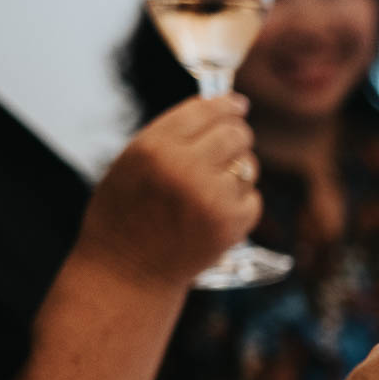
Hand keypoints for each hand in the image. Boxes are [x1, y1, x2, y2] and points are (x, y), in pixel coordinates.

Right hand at [74, 95, 261, 287]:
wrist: (126, 273)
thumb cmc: (125, 217)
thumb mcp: (132, 163)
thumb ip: (170, 135)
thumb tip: (222, 107)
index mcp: (154, 146)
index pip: (205, 109)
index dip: (227, 105)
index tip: (238, 105)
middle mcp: (184, 166)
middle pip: (236, 133)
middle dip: (238, 138)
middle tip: (231, 149)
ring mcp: (210, 195)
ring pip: (248, 166)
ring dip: (237, 175)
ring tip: (206, 195)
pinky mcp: (230, 223)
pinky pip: (253, 198)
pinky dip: (240, 206)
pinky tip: (212, 218)